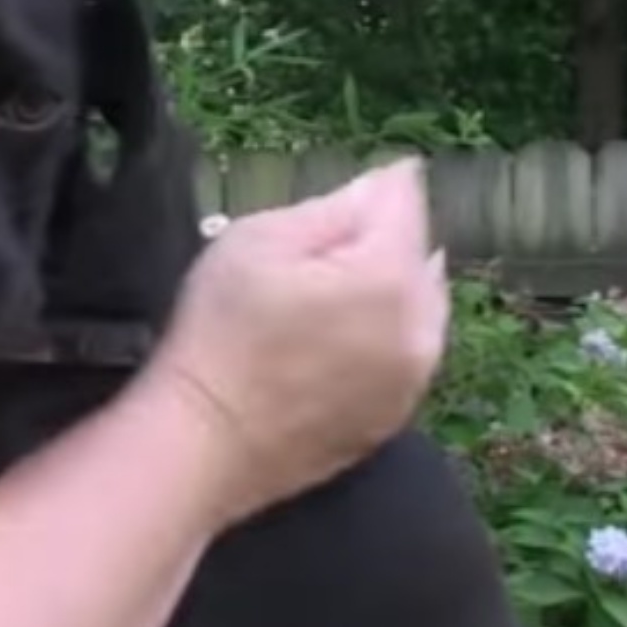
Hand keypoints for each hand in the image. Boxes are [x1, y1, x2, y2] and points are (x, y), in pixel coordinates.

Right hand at [148, 156, 450, 526]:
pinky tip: (332, 349)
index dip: (372, 187)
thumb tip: (383, 185)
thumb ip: (330, 209)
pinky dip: (382, 341)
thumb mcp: (255, 241)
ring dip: (390, 293)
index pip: (403, 200)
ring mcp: (413, 380)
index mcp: (389, 274)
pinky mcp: (395, 418)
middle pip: (420, 255)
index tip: (337, 197)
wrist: (205, 441)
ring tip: (332, 299)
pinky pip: (404, 358)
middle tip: (321, 254)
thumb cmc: (219, 331)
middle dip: (383, 243)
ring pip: (420, 310)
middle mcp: (421, 327)